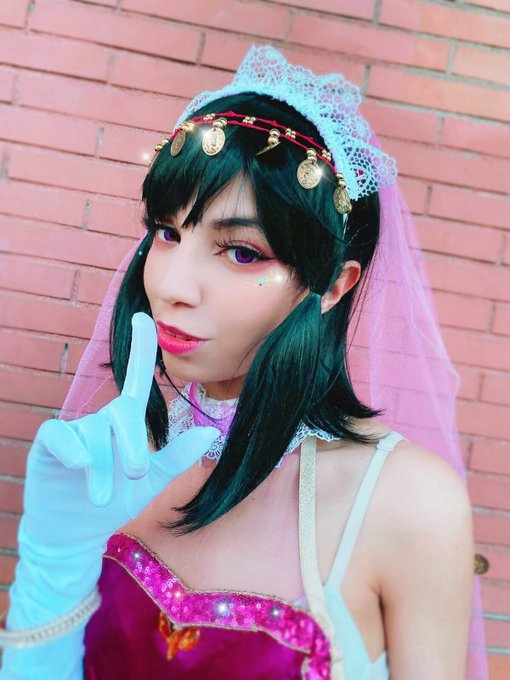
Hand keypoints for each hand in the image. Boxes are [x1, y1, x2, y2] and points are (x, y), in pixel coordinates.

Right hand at [8, 312, 219, 625]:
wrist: (77, 532)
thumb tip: (212, 430)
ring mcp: (75, 432)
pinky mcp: (49, 446)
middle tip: (138, 473)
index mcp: (125, 424)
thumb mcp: (154, 482)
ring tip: (102, 496)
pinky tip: (81, 465)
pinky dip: (74, 449)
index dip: (141, 349)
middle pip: (123, 414)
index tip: (143, 317)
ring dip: (104, 469)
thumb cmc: (116, 501)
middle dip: (133, 443)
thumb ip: (179, 457)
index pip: (137, 381)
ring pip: (96, 435)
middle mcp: (100, 421)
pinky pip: (61, 436)